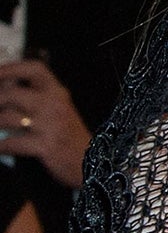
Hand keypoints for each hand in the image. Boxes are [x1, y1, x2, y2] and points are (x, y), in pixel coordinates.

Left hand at [0, 60, 90, 189]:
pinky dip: (1, 145)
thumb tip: (4, 88)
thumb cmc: (69, 138)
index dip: (11, 69)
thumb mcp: (57, 111)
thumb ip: (35, 98)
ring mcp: (52, 125)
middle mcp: (55, 105)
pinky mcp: (47, 146)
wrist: (92, 163)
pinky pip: (12, 142)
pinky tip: (0, 147)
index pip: (35, 70)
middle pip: (12, 93)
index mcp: (58, 93)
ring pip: (8, 118)